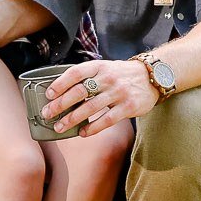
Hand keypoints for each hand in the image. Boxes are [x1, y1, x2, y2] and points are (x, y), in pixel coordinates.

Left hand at [41, 58, 158, 132]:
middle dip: (60, 104)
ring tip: (60, 127)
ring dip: (72, 119)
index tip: (48, 94)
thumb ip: (87, 77)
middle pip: (79, 92)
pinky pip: (107, 120)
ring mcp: (118, 92)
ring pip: (90, 107)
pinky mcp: (128, 107)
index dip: (60, 84)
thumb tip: (61, 92)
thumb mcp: (105, 68)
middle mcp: (108, 78)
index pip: (75, 73)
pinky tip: (82, 132)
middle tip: (47, 114)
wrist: (152, 77)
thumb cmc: (121, 75)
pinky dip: (92, 128)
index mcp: (99, 67)